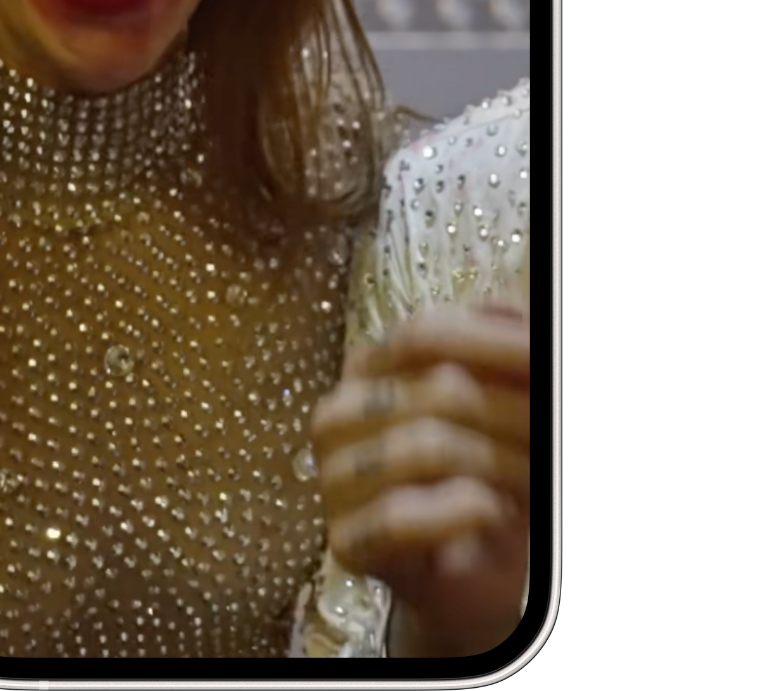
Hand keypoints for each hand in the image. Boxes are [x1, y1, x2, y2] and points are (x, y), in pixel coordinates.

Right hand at [310, 304, 529, 655]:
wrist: (477, 571)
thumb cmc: (488, 474)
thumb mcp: (500, 397)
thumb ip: (501, 341)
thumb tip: (502, 308)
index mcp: (367, 366)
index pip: (423, 334)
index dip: (492, 348)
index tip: (542, 365)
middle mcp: (338, 413)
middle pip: (437, 389)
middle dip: (512, 414)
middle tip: (546, 435)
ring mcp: (334, 477)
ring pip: (422, 447)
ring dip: (496, 465)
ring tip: (528, 482)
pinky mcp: (346, 541)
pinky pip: (400, 516)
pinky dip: (458, 512)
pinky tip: (490, 510)